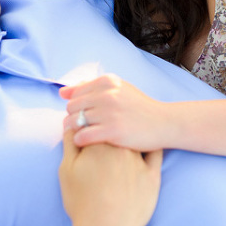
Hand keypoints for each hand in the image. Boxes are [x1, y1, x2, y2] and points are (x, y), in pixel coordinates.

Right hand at [58, 129, 162, 225]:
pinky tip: (146, 146)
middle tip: (105, 141)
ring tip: (123, 146)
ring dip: (130, 136)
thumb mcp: (66, 169)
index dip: (91, 126)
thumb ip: (70, 142)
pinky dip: (151, 146)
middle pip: (117, 130)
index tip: (89, 132)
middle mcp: (121, 147)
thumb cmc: (81, 201)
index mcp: (99, 142)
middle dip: (110, 132)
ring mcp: (139, 160)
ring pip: (135, 139)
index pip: (96, 124)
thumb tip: (71, 123)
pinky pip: (155, 154)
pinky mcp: (152, 175)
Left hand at [60, 74, 177, 150]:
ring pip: (73, 122)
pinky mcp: (112, 131)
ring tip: (85, 136)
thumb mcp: (118, 89)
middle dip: (73, 118)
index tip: (85, 116)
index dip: (76, 107)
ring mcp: (109, 112)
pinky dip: (80, 141)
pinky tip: (88, 143)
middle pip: (71, 107)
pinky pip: (82, 136)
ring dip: (75, 131)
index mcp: (107, 81)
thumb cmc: (139, 108)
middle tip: (83, 128)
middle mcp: (107, 94)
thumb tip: (62, 92)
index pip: (74, 93)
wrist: (164, 123)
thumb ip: (90, 88)